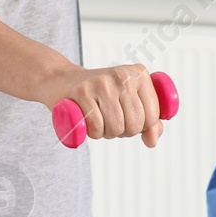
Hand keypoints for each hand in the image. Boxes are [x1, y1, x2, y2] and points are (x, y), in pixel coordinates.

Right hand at [39, 63, 165, 147]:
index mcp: (139, 74)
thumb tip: (152, 141)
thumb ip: (149, 122)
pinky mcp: (82, 92)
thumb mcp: (128, 102)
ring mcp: (102, 82)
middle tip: (112, 120)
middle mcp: (123, 75)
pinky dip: (94, 133)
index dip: (142, 127)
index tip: (128, 119)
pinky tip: (89, 123)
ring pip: (117, 127)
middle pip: (135, 124)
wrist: (62, 80)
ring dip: (107, 133)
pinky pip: (97, 127)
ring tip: (100, 120)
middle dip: (124, 131)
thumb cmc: (99, 95)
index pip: (153, 115)